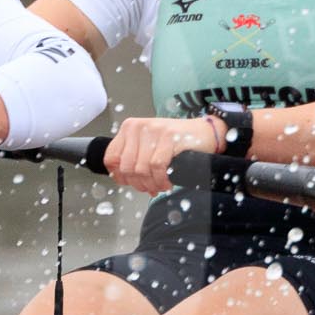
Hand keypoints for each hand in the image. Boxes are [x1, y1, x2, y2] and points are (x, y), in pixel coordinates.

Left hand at [103, 115, 221, 194]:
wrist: (204, 132)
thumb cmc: (175, 141)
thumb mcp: (148, 145)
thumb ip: (132, 157)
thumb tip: (120, 177)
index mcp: (129, 128)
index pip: (111, 157)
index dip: (119, 176)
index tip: (129, 183)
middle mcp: (139, 127)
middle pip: (127, 167)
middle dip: (138, 183)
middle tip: (148, 188)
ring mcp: (154, 130)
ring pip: (142, 169)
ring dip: (151, 184)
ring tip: (159, 187)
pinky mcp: (170, 136)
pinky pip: (158, 167)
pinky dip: (161, 180)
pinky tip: (167, 183)